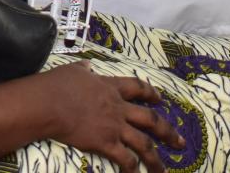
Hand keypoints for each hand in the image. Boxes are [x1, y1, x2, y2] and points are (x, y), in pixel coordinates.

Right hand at [38, 64, 182, 172]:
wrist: (48, 103)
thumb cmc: (58, 85)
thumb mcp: (75, 70)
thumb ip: (86, 69)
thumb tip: (88, 67)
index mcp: (111, 87)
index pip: (138, 88)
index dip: (151, 93)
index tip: (160, 99)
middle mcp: (118, 107)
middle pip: (151, 120)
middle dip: (167, 132)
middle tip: (180, 141)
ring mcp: (114, 126)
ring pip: (144, 144)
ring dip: (156, 159)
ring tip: (164, 170)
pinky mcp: (106, 143)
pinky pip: (126, 159)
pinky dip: (133, 169)